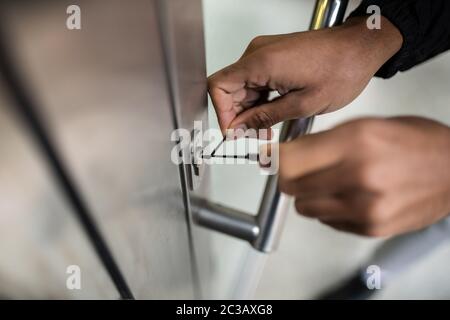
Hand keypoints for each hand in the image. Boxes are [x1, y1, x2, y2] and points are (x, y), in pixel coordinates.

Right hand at [208, 17, 401, 134]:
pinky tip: (272, 114)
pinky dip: (259, 100)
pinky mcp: (272, 55)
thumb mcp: (302, 105)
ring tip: (266, 129)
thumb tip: (241, 127)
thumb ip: (265, 117)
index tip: (232, 131)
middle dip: (238, 116)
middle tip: (253, 135)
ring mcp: (265, 52)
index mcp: (261, 62)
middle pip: (229, 88)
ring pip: (242, 87)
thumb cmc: (341, 69)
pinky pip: (255, 80)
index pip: (218, 86)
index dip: (222, 113)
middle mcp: (258, 53)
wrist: (360, 48)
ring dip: (250, 110)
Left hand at [277, 117, 449, 236]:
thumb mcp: (368, 125)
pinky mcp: (370, 227)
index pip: (289, 158)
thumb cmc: (417, 143)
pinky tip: (348, 196)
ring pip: (304, 207)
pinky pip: (327, 221)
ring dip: (309, 195)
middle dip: (289, 177)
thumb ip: (326, 141)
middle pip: (290, 185)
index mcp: (356, 141)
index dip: (277, 158)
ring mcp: (364, 206)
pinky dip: (329, 210)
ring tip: (329, 183)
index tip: (274, 158)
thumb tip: (290, 152)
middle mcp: (358, 175)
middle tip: (298, 171)